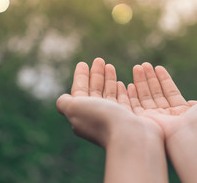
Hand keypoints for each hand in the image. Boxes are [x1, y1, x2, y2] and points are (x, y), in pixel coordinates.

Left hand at [57, 58, 168, 182]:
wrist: (130, 136)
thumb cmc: (101, 119)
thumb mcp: (74, 108)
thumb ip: (65, 102)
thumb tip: (63, 99)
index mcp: (84, 115)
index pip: (80, 93)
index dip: (80, 78)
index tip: (83, 64)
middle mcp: (99, 118)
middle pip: (96, 92)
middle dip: (96, 76)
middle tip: (99, 60)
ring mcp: (117, 119)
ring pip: (111, 95)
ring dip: (109, 80)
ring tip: (110, 66)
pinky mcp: (133, 119)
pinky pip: (127, 102)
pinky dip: (124, 91)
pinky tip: (126, 84)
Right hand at [128, 63, 196, 182]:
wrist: (192, 135)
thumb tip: (190, 103)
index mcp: (181, 112)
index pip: (170, 92)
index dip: (164, 80)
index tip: (158, 67)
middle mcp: (167, 116)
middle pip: (156, 93)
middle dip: (150, 78)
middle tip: (143, 65)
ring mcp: (155, 119)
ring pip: (146, 97)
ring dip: (141, 82)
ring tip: (138, 67)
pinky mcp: (145, 122)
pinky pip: (136, 107)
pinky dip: (132, 96)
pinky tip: (130, 84)